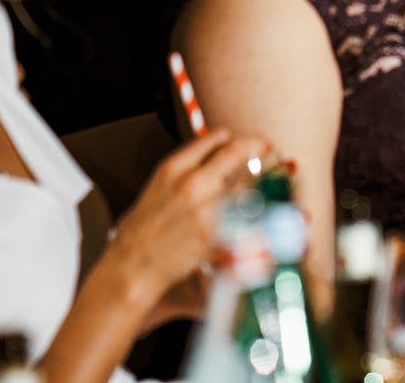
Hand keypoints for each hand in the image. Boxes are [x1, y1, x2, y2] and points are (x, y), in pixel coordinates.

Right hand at [102, 129, 265, 304]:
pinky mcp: (217, 235)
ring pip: (251, 181)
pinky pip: (249, 216)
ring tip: (271, 183)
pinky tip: (261, 214)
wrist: (133, 267)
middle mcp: (192, 182)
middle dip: (260, 148)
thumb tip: (221, 161)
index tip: (250, 144)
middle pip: (239, 151)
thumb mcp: (160, 187)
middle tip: (271, 152)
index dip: (238, 139)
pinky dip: (259, 213)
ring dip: (263, 180)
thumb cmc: (144, 230)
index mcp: (174, 167)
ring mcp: (206, 208)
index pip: (217, 137)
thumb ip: (189, 170)